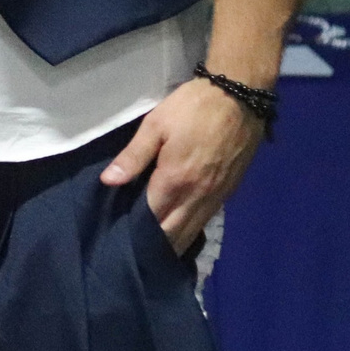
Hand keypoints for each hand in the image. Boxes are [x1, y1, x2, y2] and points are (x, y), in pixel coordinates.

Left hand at [100, 73, 268, 252]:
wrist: (241, 96)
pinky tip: (181, 230)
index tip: (121, 242)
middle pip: (175, 231)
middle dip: (156, 246)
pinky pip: (207, 218)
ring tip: (155, 252)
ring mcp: (218, 194)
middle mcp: (199, 194)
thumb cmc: (193, 108)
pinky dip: (192, 228)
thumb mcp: (155, 125)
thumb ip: (133, 157)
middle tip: (134, 254)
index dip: (137, 233)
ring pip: (194, 228)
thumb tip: (108, 182)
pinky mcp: (230, 190)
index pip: (153, 219)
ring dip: (176, 241)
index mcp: (176, 180)